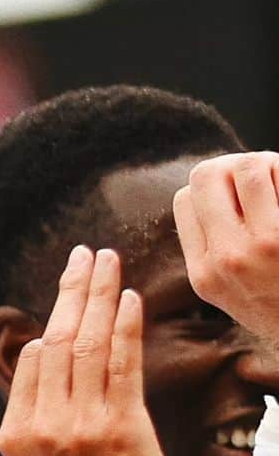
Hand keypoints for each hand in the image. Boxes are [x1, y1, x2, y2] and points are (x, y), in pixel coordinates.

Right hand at [0, 245, 179, 455]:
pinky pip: (119, 365)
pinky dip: (123, 326)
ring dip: (98, 294)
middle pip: (55, 341)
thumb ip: (43, 414)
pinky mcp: (117, 431)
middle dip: (72, 289)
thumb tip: (47, 357)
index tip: (73, 285)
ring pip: (84, 345)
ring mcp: (77, 428)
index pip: (33, 360)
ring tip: (108, 260)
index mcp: (17, 433)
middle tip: (86, 252)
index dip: (52, 317)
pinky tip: (128, 297)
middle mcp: (41, 426)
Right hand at [173, 151, 278, 346]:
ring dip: (271, 164)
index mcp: (203, 274)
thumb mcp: (229, 291)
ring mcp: (263, 243)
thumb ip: (212, 248)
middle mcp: (226, 258)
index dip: (212, 189)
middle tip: (261, 180)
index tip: (237, 199)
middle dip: (234, 166)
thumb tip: (214, 190)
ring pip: (249, 165)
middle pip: (208, 174)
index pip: (185, 200)